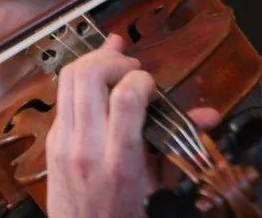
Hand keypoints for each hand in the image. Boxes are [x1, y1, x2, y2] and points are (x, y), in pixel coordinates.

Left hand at [45, 34, 219, 217]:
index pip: (125, 98)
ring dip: (94, 61)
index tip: (151, 86)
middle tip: (131, 68)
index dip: (141, 78)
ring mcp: (63, 141)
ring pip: (69, 77)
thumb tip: (209, 116)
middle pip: (88, 76)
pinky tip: (99, 84)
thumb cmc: (125, 216)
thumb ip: (180, 144)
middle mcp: (86, 147)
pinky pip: (63, 94)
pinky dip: (81, 81)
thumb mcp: (159, 188)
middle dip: (114, 60)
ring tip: (115, 67)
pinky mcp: (51, 139)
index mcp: (120, 163)